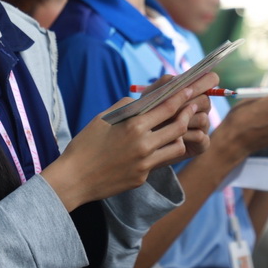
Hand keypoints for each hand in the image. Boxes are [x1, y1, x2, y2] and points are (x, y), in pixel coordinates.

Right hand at [43, 71, 218, 209]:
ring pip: (177, 146)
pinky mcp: (142, 177)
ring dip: (180, 135)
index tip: (192, 89)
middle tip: (194, 105)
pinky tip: (157, 146)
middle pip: (178, 126)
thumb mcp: (103, 118)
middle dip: (189, 113)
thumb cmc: (85, 145)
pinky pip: (161, 161)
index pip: (167, 107)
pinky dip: (162, 151)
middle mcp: (143, 145)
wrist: (73, 179)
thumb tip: (144, 100)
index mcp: (133, 126)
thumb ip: (127, 107)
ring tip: (177, 128)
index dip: (183, 97)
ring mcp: (145, 164)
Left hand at [144, 74, 212, 163]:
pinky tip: (173, 138)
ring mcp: (203, 126)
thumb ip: (163, 85)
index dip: (208, 80)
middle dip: (187, 104)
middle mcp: (200, 107)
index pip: (210, 79)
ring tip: (165, 126)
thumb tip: (176, 78)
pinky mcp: (202, 144)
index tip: (191, 85)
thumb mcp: (150, 98)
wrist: (140, 143)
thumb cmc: (145, 115)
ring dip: (183, 122)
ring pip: (202, 118)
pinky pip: (200, 136)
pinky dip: (186, 137)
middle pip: (205, 100)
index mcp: (193, 92)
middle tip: (170, 110)